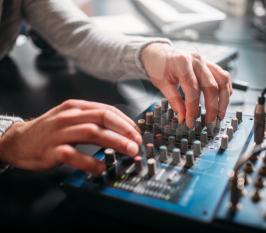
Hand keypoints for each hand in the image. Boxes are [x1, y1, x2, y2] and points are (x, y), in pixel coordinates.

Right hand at [0, 100, 141, 175]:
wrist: (18, 140)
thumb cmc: (49, 130)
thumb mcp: (71, 118)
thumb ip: (92, 121)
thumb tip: (120, 130)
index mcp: (76, 107)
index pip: (107, 110)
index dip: (126, 122)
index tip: (137, 133)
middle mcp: (69, 117)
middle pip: (102, 118)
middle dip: (124, 130)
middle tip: (137, 142)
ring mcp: (60, 133)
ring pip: (91, 133)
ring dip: (114, 142)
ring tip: (128, 151)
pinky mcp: (51, 150)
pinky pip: (73, 155)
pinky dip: (89, 161)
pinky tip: (100, 168)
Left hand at [141, 43, 231, 127]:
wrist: (160, 52)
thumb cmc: (159, 66)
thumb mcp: (162, 84)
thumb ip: (174, 100)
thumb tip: (183, 117)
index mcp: (182, 63)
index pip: (192, 90)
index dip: (193, 108)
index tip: (190, 122)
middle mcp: (197, 60)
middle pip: (211, 86)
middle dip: (212, 107)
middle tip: (209, 122)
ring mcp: (206, 61)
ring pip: (223, 80)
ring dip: (224, 100)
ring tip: (220, 115)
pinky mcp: (210, 64)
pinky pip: (223, 77)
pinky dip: (225, 90)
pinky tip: (222, 102)